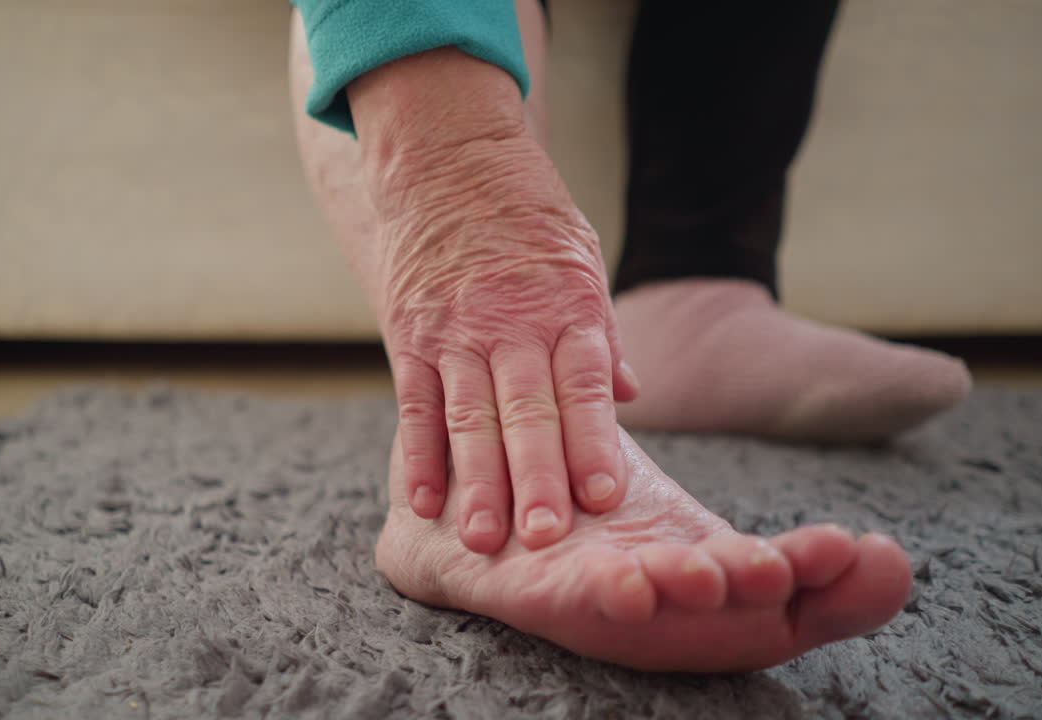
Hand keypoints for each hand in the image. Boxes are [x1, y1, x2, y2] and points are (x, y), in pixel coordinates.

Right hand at [349, 50, 638, 552]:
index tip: (603, 497)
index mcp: (565, 306)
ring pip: (469, 416)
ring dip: (477, 481)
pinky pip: (415, 402)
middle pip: (526, 411)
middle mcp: (510, 323)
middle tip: (544, 540)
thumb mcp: (581, 258)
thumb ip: (600, 332)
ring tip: (484, 539)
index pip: (583, 385)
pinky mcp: (411, 334)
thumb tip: (630, 395)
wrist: (447, 155)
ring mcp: (455, 331)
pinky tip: (425, 500)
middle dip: (536, 478)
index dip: (592, 442)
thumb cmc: (526, 215)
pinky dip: (420, 453)